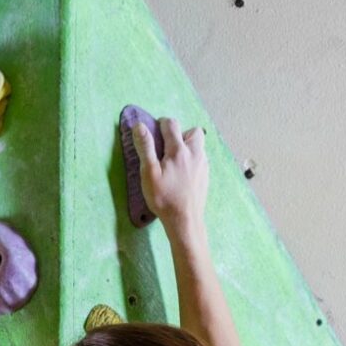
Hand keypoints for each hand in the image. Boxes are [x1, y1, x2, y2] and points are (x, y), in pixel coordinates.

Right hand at [130, 114, 209, 228]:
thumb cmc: (164, 198)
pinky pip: (200, 159)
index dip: (160, 124)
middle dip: (180, 134)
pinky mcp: (206, 176)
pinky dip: (192, 159)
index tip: (154, 134)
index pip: (171, 124)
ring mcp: (203, 165)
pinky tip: (183, 173)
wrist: (185, 221)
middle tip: (168, 148)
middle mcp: (195, 153)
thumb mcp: (149, 173)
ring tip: (175, 161)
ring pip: (199, 146)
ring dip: (188, 146)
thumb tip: (139, 126)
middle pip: (193, 131)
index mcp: (179, 150)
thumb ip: (145, 147)